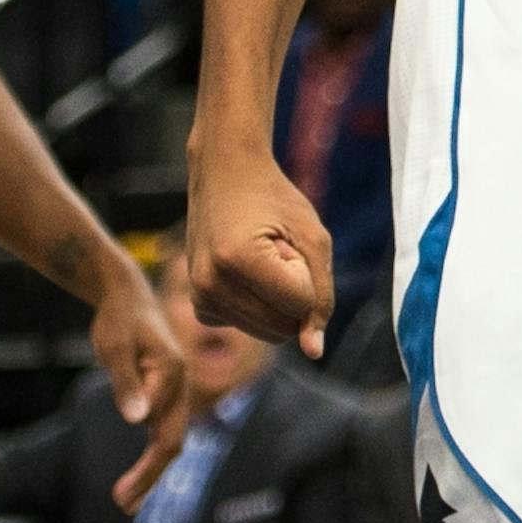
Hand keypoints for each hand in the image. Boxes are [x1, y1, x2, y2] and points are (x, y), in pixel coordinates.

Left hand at [88, 257, 186, 513]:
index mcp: (172, 374)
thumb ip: (126, 383)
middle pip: (172, 441)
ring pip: (169, 436)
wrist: (125, 294)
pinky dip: (152, 452)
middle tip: (124, 506)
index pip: (163, 433)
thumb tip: (136, 421)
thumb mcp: (115, 347)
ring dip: (151, 469)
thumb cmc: (119, 318)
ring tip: (128, 499)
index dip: (145, 469)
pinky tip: (140, 471)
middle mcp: (179, 383)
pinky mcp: (163, 389)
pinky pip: (162, 426)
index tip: (122, 494)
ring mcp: (173, 388)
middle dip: (150, 477)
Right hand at [187, 134, 333, 357]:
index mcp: (237, 260)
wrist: (224, 170)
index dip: (306, 271)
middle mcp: (211, 284)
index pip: (299, 303)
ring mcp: (200, 297)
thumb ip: (321, 294)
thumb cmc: (273, 197)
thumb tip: (313, 352)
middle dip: (294, 292)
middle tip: (276, 248)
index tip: (286, 239)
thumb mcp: (312, 235)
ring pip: (270, 333)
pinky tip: (245, 269)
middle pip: (284, 328)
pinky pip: (250, 327)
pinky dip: (259, 305)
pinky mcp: (200, 306)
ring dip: (277, 300)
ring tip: (261, 257)